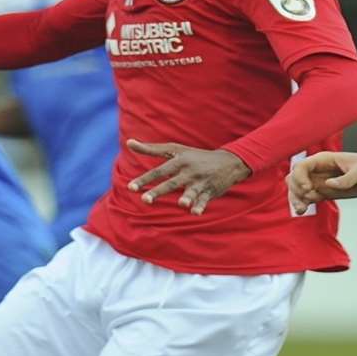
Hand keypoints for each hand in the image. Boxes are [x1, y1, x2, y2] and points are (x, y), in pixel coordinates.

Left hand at [125, 140, 250, 214]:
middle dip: (158, 191)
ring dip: (187, 197)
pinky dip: (201, 206)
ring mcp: (200, 182)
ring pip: (191, 191)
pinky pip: (204, 200)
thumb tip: (128, 142)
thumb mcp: (175, 149)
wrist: (227, 161)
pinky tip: (195, 212)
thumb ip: (151, 149)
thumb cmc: (195, 156)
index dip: (144, 180)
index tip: (130, 188)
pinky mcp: (210, 191)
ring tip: (182, 204)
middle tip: (145, 200)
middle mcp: (189, 172)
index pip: (158, 172)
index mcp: (179, 161)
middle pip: (171, 183)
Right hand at [287, 148, 356, 212]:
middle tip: (306, 201)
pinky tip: (303, 210)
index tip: (310, 189)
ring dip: (295, 198)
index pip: (301, 166)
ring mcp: (322, 181)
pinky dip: (303, 203)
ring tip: (301, 210)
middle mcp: (320, 170)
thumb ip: (347, 179)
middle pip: (295, 177)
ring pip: (298, 189)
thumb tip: (328, 185)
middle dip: (295, 189)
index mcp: (326, 159)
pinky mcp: (327, 192)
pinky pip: (308, 197)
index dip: (299, 177)